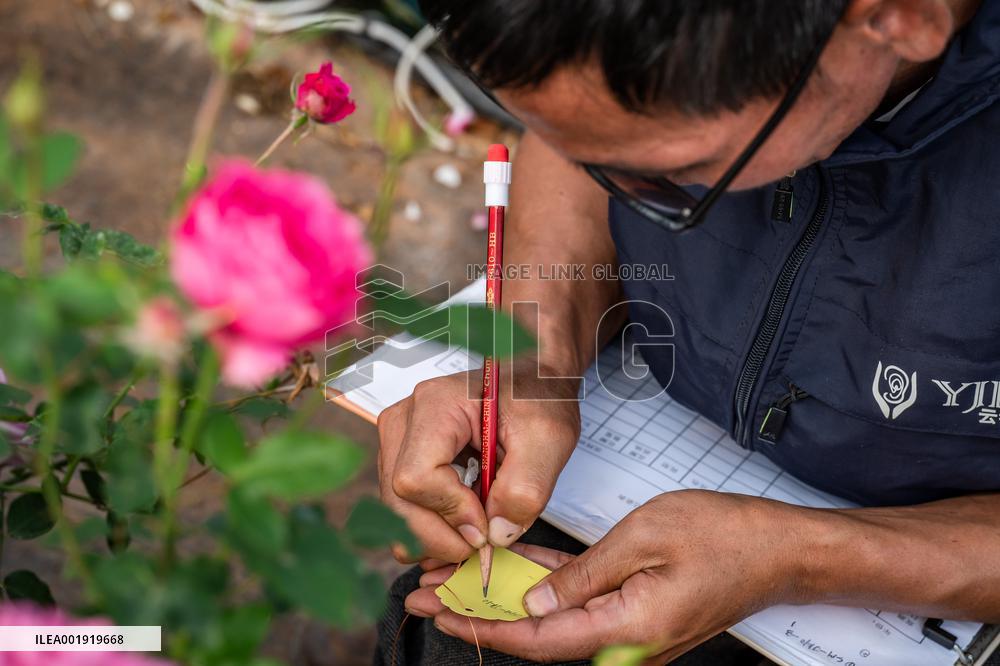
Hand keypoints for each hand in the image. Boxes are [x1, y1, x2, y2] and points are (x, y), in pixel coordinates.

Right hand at [377, 360, 580, 562]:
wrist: (532, 382)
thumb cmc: (537, 398)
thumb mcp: (548, 439)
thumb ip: (525, 490)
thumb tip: (495, 534)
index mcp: (436, 405)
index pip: (417, 477)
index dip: (452, 512)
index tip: (489, 523)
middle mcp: (405, 420)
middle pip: (398, 500)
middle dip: (442, 536)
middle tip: (485, 541)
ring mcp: (398, 440)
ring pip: (396, 511)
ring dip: (437, 535)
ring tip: (478, 528)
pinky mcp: (402, 458)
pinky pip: (402, 508)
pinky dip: (432, 527)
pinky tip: (464, 522)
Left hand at [405, 490, 809, 661]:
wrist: (780, 550)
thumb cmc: (725, 537)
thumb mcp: (647, 538)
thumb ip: (585, 575)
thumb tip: (533, 605)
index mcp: (626, 628)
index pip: (538, 640)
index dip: (484, 628)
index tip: (440, 611)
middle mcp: (624, 641)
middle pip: (536, 636)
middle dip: (479, 616)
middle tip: (428, 594)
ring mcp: (630, 629)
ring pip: (552, 622)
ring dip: (504, 602)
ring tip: (456, 582)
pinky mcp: (635, 612)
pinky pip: (579, 604)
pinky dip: (542, 589)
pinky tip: (512, 572)